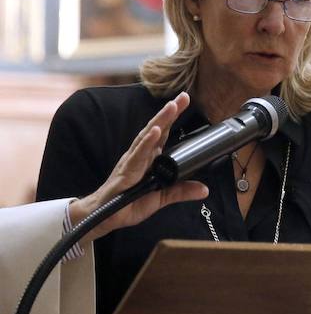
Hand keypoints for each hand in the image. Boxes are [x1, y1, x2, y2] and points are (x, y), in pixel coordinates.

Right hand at [68, 92, 207, 241]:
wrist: (103, 217)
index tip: (185, 101)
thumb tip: (205, 190)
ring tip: (172, 107)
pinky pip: (137, 154)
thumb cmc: (127, 204)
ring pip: (147, 137)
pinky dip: (147, 142)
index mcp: (149, 159)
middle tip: (184, 96)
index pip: (164, 134)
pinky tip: (155, 131)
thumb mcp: (161, 198)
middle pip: (157, 129)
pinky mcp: (126, 171)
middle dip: (170, 112)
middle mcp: (140, 155)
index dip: (174, 118)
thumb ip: (181, 191)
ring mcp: (132, 161)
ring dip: (160, 121)